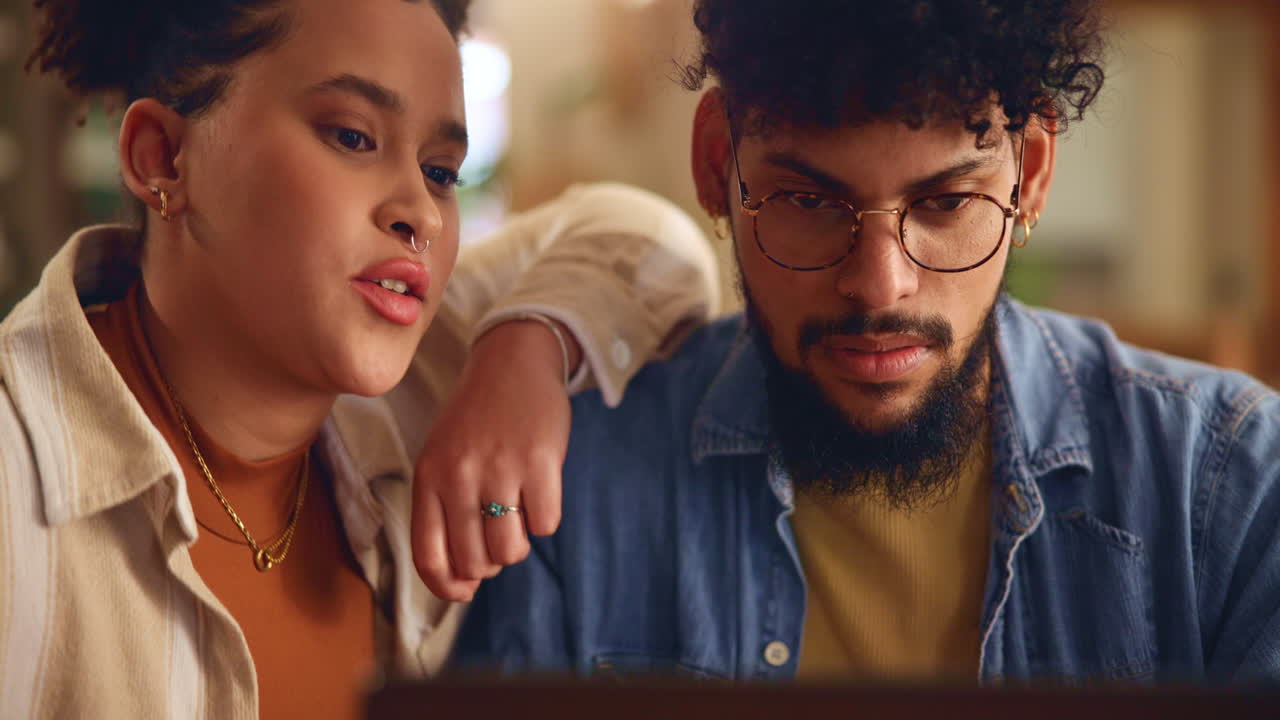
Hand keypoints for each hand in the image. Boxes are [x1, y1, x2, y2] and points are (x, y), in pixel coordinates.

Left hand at [411, 319, 579, 601]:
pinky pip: (546, 524)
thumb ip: (444, 515)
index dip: (448, 587)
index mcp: (429, 478)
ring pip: (511, 550)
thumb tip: (466, 585)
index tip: (466, 591)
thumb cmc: (477, 422)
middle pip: (475, 561)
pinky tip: (539, 489)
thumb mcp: (444, 460)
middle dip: (491, 561)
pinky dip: (546, 517)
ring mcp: (500, 468)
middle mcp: (459, 476)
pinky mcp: (540, 461)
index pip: (429, 557)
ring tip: (519, 513)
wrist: (512, 363)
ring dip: (519, 544)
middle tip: (499, 532)